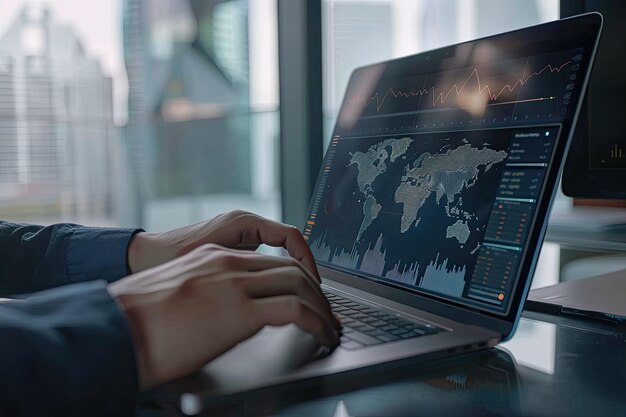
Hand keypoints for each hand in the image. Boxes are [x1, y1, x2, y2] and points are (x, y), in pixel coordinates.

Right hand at [110, 244, 339, 389]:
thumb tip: (217, 313)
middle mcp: (227, 262)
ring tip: (330, 328)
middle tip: (328, 313)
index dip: (298, 278)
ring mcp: (233, 284)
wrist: (113, 329)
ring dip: (322, 308)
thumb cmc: (135, 321)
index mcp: (213, 256)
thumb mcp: (175, 293)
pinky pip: (295, 310)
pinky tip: (322, 335)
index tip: (309, 297)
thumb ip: (205, 292)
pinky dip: (317, 322)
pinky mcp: (238, 311)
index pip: (271, 260)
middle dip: (317, 292)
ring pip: (299, 285)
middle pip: (291, 268)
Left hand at [127, 211, 318, 278]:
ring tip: (299, 299)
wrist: (141, 259)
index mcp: (243, 223)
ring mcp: (239, 238)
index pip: (291, 236)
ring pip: (278, 255)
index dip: (307, 260)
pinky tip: (275, 297)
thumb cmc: (168, 259)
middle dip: (304, 270)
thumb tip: (275, 288)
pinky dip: (274, 277)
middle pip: (289, 245)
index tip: (313, 285)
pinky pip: (264, 262)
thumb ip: (242, 269)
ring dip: (290, 275)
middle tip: (313, 296)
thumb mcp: (210, 263)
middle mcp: (244, 226)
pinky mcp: (232, 250)